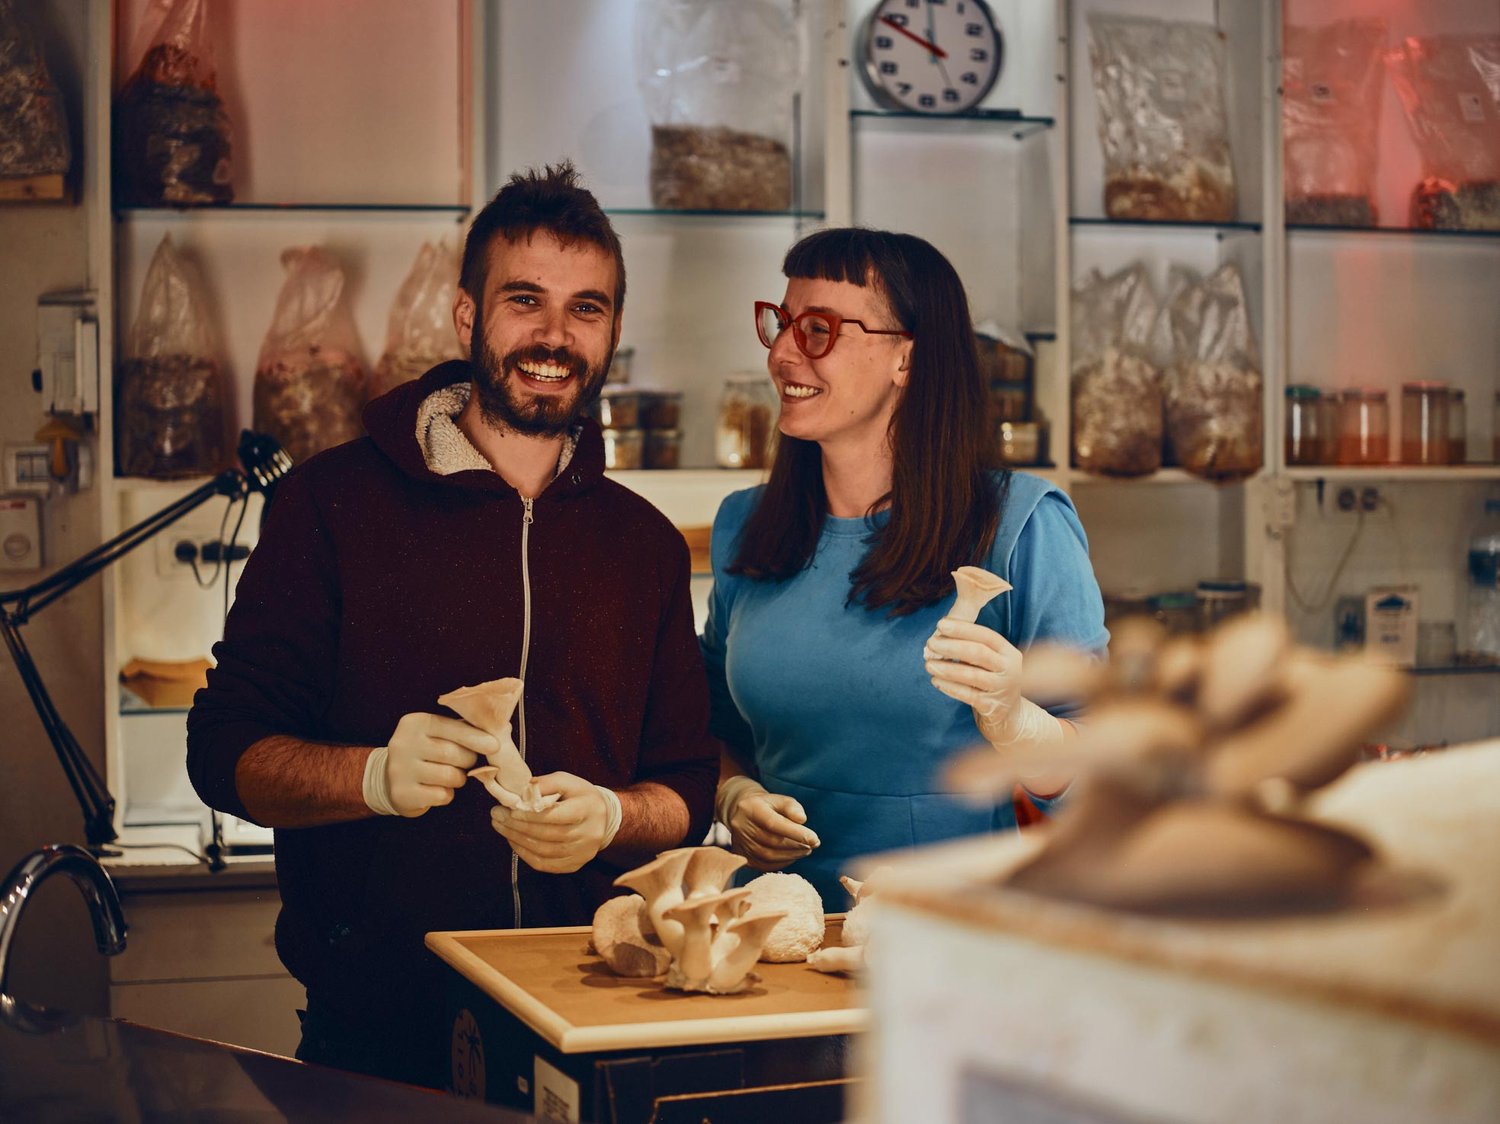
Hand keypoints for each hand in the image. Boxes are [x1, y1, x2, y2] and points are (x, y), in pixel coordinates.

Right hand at [363, 712, 494, 817]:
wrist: (389, 778)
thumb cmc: (425, 751)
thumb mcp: (438, 733)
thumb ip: (464, 728)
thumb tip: (502, 728)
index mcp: (415, 722)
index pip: (452, 728)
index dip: (476, 738)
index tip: (495, 745)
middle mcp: (403, 743)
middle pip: (453, 754)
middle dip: (468, 760)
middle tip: (466, 762)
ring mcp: (400, 770)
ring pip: (450, 776)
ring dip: (459, 779)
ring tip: (450, 775)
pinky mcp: (402, 793)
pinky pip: (442, 795)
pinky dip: (447, 794)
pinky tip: (437, 788)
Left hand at [490, 771, 620, 873]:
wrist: (602, 818)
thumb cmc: (580, 796)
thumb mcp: (567, 781)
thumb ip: (545, 784)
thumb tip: (521, 792)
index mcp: (588, 809)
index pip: (557, 816)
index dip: (532, 816)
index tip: (511, 810)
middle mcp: (589, 834)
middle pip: (549, 835)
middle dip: (519, 827)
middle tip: (497, 816)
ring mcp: (582, 853)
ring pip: (545, 851)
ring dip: (518, 840)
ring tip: (501, 827)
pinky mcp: (575, 865)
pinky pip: (545, 864)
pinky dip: (525, 854)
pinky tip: (513, 842)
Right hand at [716, 775, 820, 871]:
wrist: (745, 814)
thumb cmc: (768, 806)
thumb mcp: (780, 800)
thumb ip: (792, 807)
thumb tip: (802, 819)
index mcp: (750, 808)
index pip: (773, 823)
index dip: (795, 833)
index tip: (814, 839)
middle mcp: (741, 826)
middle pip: (771, 841)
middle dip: (796, 845)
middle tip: (813, 845)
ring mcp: (740, 843)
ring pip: (768, 855)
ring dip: (791, 855)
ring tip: (805, 850)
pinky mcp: (743, 856)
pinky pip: (764, 864)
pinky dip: (782, 863)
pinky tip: (792, 856)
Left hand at [925, 618, 1061, 748]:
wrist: (1008, 714)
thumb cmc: (990, 678)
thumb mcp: (989, 660)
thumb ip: (969, 647)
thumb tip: (938, 635)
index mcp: (1008, 652)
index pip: (986, 636)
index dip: (963, 629)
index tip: (941, 624)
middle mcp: (1009, 669)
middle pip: (979, 653)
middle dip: (952, 646)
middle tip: (931, 643)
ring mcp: (1002, 689)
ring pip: (972, 675)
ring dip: (947, 668)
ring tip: (928, 664)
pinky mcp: (991, 706)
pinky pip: (967, 695)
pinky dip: (949, 687)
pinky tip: (935, 680)